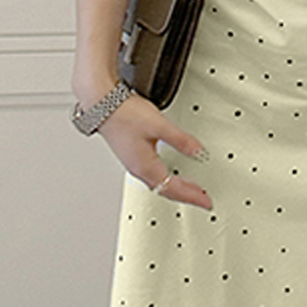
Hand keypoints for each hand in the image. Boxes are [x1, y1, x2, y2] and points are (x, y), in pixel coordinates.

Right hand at [95, 92, 212, 209]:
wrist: (101, 104)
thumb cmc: (125, 114)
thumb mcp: (159, 125)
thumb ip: (181, 140)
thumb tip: (199, 152)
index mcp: (146, 166)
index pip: (173, 189)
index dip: (191, 196)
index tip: (206, 202)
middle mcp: (138, 168)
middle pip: (166, 190)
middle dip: (185, 196)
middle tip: (202, 199)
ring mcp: (133, 162)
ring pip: (158, 183)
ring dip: (176, 188)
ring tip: (191, 188)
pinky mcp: (131, 154)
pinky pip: (152, 175)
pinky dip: (165, 179)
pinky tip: (169, 172)